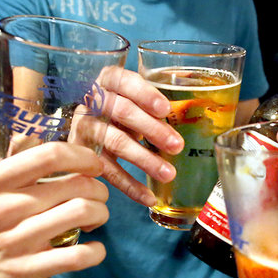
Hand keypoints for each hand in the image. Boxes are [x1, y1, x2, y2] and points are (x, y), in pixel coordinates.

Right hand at [0, 142, 109, 277]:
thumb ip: (7, 154)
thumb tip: (36, 127)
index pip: (51, 155)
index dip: (82, 156)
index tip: (93, 164)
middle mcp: (4, 207)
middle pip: (75, 185)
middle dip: (98, 189)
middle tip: (98, 195)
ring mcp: (15, 241)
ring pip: (81, 214)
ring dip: (100, 214)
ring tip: (95, 217)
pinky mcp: (25, 271)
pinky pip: (75, 257)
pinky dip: (96, 252)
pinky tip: (95, 248)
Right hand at [97, 67, 182, 205]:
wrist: (87, 129)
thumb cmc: (121, 110)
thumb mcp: (135, 100)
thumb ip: (154, 106)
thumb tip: (194, 122)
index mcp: (107, 80)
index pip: (123, 80)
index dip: (144, 94)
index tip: (165, 109)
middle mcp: (92, 101)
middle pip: (122, 112)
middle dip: (152, 129)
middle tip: (177, 145)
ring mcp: (85, 128)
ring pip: (116, 142)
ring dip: (145, 159)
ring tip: (168, 173)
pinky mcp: (84, 154)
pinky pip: (109, 171)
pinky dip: (130, 186)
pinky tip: (149, 197)